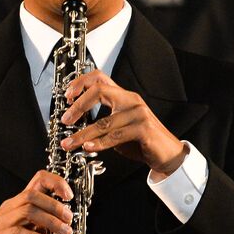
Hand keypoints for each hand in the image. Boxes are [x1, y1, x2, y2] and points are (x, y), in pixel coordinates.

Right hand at [0, 170, 72, 233]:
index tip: (69, 196)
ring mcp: (3, 220)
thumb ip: (46, 225)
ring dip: (50, 221)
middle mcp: (11, 206)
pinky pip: (17, 232)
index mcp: (21, 201)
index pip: (38, 179)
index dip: (56, 182)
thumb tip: (67, 225)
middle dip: (55, 206)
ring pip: (27, 211)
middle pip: (33, 195)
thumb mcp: (32, 229)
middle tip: (69, 219)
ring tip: (63, 232)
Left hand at [58, 70, 185, 176]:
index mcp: (124, 97)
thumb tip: (76, 128)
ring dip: (82, 134)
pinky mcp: (143, 129)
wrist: (168, 154)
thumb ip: (101, 124)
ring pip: (103, 122)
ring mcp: (139, 114)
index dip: (80, 83)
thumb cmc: (142, 142)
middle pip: (99, 91)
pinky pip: (115, 136)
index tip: (67, 96)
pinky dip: (99, 143)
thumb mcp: (119, 128)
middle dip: (78, 105)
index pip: (100, 79)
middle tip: (65, 120)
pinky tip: (88, 148)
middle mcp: (131, 100)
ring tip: (69, 143)